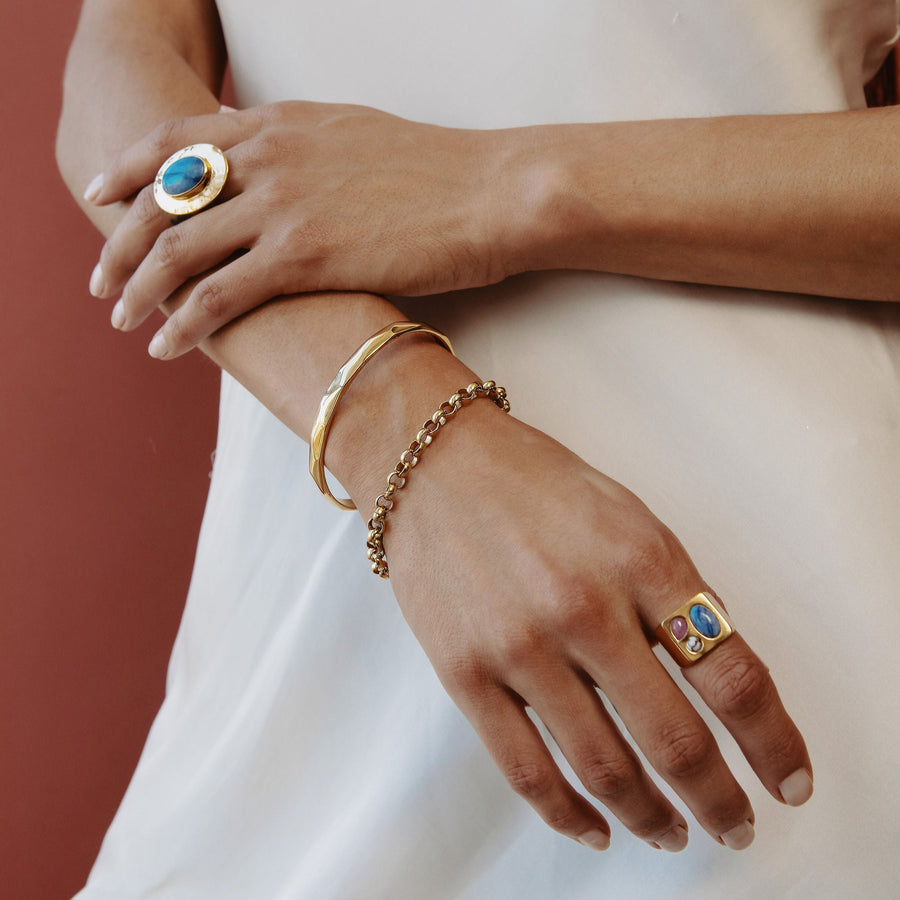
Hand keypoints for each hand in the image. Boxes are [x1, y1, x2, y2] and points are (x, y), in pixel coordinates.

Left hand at [86, 102, 529, 357]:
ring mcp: (283, 204)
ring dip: (139, 288)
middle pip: (161, 197)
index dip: (128, 169)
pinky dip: (182, 322)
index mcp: (278, 122)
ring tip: (123, 320)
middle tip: (101, 280)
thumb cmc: (437, 172)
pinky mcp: (305, 255)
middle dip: (119, 242)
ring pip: (178, 248)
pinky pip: (217, 293)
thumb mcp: (354, 136)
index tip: (100, 194)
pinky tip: (166, 344)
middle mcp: (268, 155)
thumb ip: (300, 146)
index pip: (176, 139)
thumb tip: (269, 159)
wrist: (490, 192)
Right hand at [374, 402, 812, 851]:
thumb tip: (713, 674)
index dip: (773, 742)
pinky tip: (596, 829)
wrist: (434, 464)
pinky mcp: (465, 672)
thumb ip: (674, 592)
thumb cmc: (535, 484)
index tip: (788, 779)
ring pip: (604, 768)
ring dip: (652, 817)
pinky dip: (569, 815)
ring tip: (674, 832)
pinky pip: (525, 770)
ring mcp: (520, 645)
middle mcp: (584, 606)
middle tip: (735, 824)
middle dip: (720, 800)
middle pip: (676, 739)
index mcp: (640, 558)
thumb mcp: (628, 516)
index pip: (732, 674)